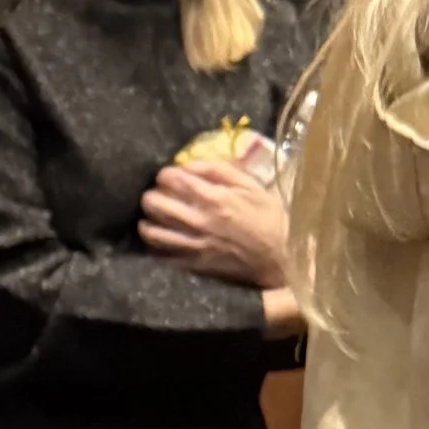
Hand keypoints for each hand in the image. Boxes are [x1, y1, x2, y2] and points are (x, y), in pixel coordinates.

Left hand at [138, 158, 288, 289]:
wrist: (282, 258)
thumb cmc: (269, 218)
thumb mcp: (252, 186)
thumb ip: (219, 170)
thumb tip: (188, 164)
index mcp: (214, 199)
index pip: (172, 180)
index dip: (164, 175)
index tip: (168, 176)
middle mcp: (199, 222)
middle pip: (155, 204)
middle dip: (151, 195)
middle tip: (157, 195)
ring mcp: (194, 245)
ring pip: (152, 232)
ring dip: (147, 221)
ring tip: (151, 217)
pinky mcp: (194, 265)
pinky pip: (162, 256)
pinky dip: (154, 246)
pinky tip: (159, 239)